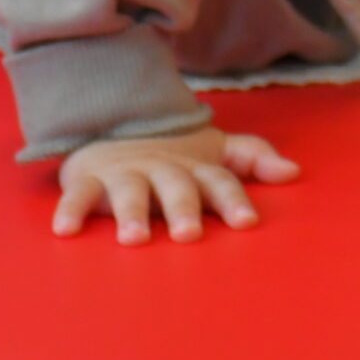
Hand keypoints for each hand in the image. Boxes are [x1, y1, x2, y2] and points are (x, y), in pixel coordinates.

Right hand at [53, 127, 299, 244]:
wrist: (114, 120)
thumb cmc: (174, 154)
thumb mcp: (214, 153)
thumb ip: (252, 159)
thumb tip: (294, 172)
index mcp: (195, 168)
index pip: (220, 181)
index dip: (233, 200)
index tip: (246, 222)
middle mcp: (163, 170)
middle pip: (176, 187)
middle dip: (183, 209)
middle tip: (188, 234)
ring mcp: (126, 173)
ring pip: (130, 191)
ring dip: (131, 213)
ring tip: (134, 238)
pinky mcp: (90, 178)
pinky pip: (79, 194)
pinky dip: (71, 210)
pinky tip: (66, 230)